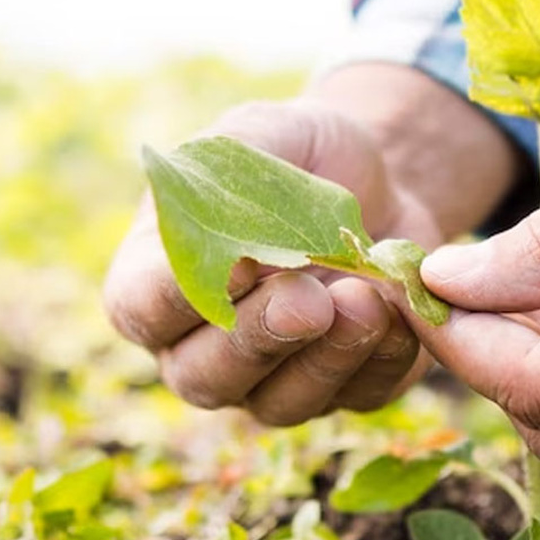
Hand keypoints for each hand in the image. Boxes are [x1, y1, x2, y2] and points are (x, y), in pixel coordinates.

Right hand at [104, 101, 444, 425]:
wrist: (380, 181)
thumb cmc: (297, 157)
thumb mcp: (260, 135)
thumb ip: (228, 178)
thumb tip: (232, 251)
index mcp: (158, 281)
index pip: (142, 309)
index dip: (178, 297)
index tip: (235, 262)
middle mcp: (202, 346)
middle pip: (204, 377)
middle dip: (258, 339)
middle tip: (309, 298)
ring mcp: (271, 379)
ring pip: (280, 403)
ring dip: (325, 358)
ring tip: (364, 300)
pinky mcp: (345, 389)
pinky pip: (357, 396)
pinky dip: (382, 358)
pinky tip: (398, 310)